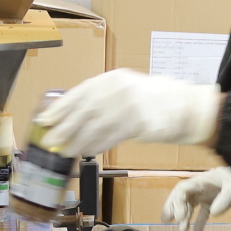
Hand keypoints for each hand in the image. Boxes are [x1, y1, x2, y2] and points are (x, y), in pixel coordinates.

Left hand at [34, 70, 219, 157]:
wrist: (186, 107)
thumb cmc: (153, 102)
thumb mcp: (125, 91)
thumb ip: (102, 100)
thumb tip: (73, 118)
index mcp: (112, 78)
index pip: (79, 93)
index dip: (60, 108)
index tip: (44, 120)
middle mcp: (118, 88)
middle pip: (83, 110)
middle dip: (64, 127)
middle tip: (50, 141)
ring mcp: (129, 104)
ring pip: (95, 125)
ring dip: (78, 140)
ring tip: (65, 150)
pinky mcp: (139, 122)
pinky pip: (111, 136)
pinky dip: (97, 145)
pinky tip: (88, 152)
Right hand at [164, 166, 230, 230]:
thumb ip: (225, 200)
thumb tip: (213, 213)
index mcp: (204, 180)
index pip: (183, 189)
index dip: (178, 202)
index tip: (180, 217)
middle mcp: (202, 186)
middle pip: (182, 196)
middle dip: (172, 207)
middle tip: (166, 220)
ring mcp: (207, 194)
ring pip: (190, 205)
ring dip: (184, 217)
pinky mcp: (214, 201)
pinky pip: (203, 212)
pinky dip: (199, 221)